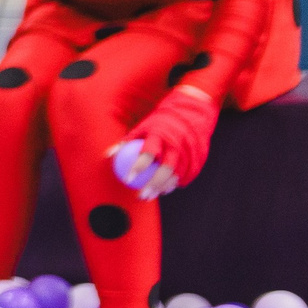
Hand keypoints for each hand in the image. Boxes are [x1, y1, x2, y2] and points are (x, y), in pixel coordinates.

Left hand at [117, 85, 218, 200]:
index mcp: (160, 133)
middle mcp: (177, 142)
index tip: (127, 179)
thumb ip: (127, 142)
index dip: (138, 167)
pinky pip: (187, 174)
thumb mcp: (142, 127)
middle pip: (166, 168)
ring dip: (164, 187)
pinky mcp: (199, 157)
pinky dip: (176, 183)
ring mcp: (191, 151)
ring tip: (152, 194)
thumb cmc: (159, 122)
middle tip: (141, 195)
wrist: (192, 112)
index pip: (148, 153)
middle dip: (153, 184)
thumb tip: (107, 155)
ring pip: (177, 174)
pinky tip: (165, 189)